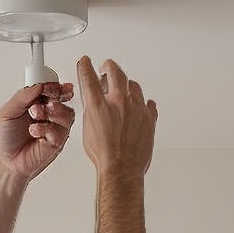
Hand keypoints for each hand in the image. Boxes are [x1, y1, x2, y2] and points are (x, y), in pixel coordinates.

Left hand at [0, 78, 75, 182]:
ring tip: (34, 115)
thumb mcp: (7, 111)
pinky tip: (34, 131)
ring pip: (67, 114)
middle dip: (54, 95)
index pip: (53, 88)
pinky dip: (47, 128)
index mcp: (38, 103)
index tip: (48, 85)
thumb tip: (39, 84)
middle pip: (64, 98)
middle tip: (38, 101)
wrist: (6, 162)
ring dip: (52, 111)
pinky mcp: (57, 143)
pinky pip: (61, 132)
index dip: (54, 84)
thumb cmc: (6, 138)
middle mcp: (49, 114)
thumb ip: (22, 96)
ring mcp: (55, 128)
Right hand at [75, 57, 155, 178]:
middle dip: (109, 66)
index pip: (88, 75)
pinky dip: (144, 104)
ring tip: (125, 92)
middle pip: (114, 71)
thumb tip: (94, 102)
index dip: (85, 66)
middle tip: (107, 67)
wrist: (122, 170)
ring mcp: (136, 107)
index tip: (85, 62)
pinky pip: (148, 103)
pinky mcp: (149, 117)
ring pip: (133, 85)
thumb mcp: (88, 130)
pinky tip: (141, 107)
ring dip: (127, 86)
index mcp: (98, 104)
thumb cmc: (104, 156)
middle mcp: (118, 101)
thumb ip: (92, 111)